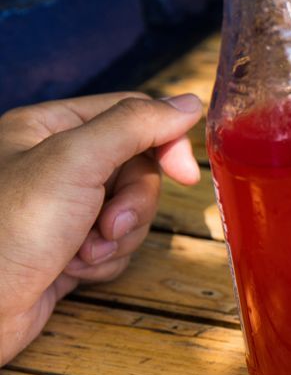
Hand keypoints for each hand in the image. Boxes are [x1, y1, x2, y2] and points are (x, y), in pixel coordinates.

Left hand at [0, 93, 203, 365]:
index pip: (130, 116)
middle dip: (132, 204)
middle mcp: (54, 164)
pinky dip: (104, 261)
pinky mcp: (66, 248)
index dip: (163, 142)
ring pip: (130, 211)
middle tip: (109, 226)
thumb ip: (135, 124)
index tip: (185, 175)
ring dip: (118, 238)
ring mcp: (61, 209)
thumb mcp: (75, 161)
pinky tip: (72, 272)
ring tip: (82, 255)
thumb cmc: (7, 232)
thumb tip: (188, 102)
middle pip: (136, 168)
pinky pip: (115, 246)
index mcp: (47, 128)